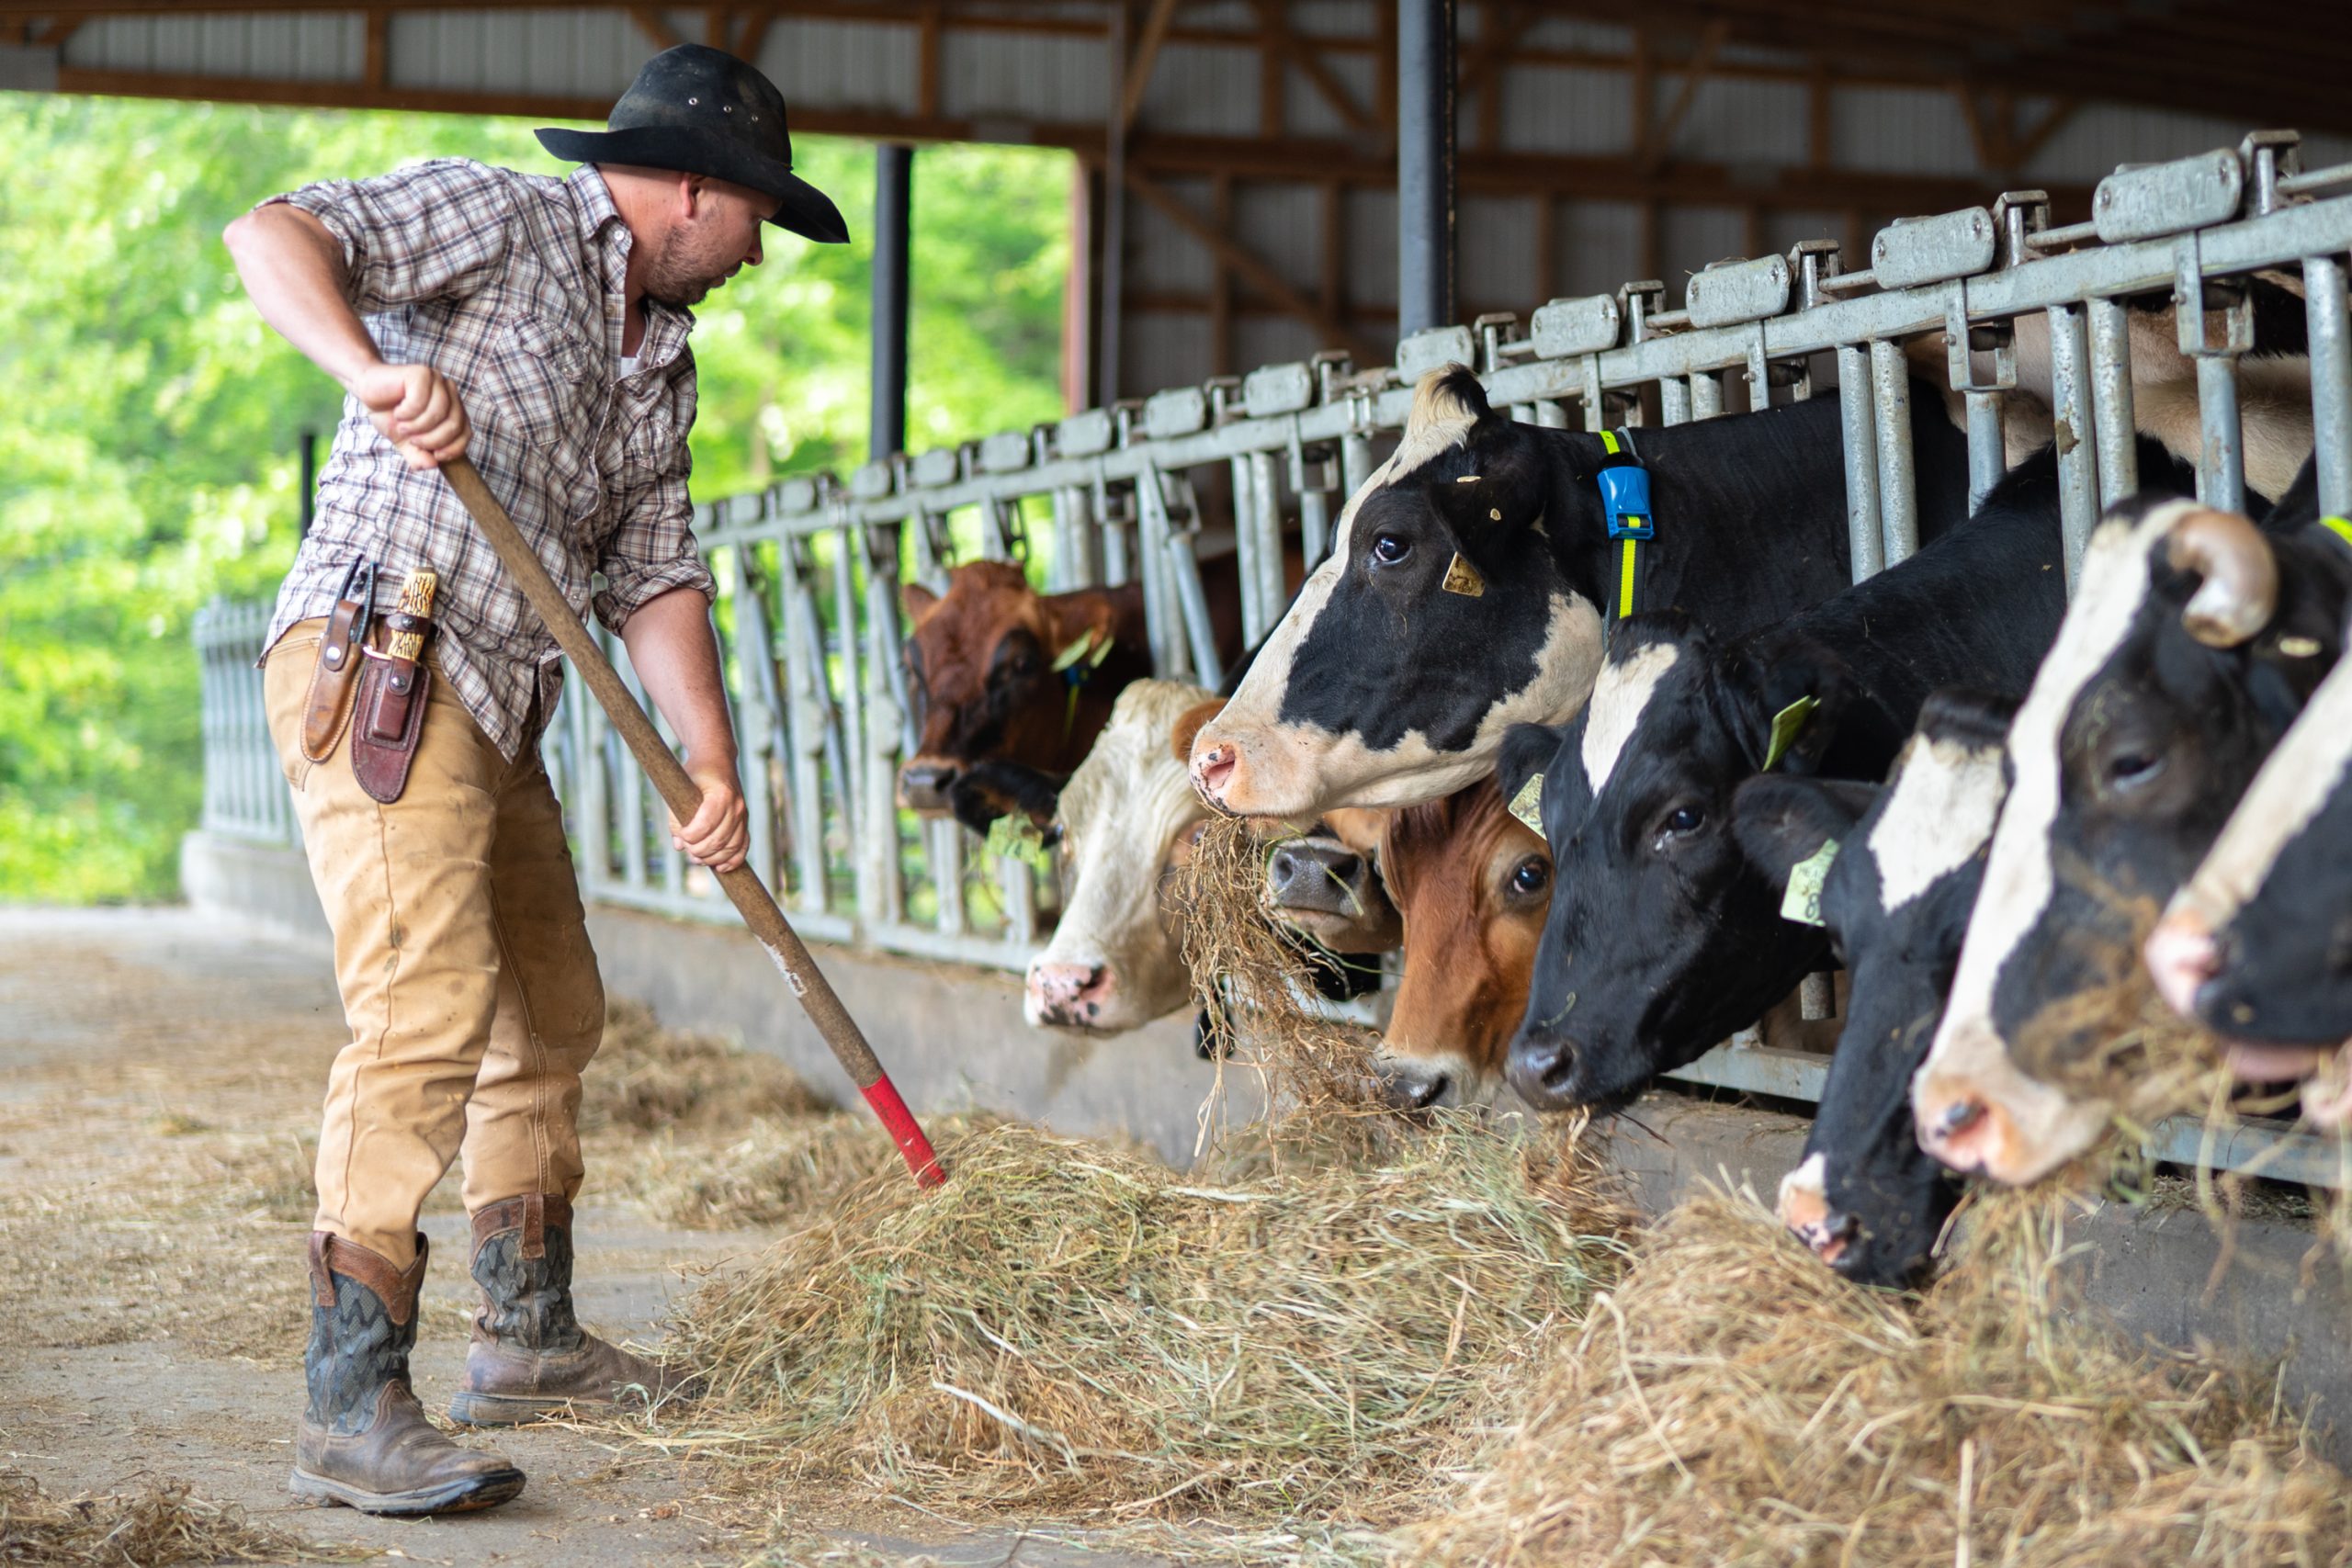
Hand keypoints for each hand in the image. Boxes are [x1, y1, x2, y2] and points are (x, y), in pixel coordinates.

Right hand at [352, 361, 468, 469]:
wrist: (366, 389)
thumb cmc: (388, 413)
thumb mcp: (405, 442)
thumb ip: (419, 455)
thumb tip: (432, 465)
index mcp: (452, 407)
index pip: (466, 433)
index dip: (454, 449)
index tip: (436, 456)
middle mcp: (449, 392)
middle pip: (454, 425)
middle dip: (432, 440)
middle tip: (412, 439)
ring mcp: (436, 380)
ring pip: (438, 413)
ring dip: (417, 426)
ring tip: (402, 426)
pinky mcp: (421, 373)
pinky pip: (421, 401)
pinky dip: (407, 413)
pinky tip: (398, 411)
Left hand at [670, 765, 748, 873]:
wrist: (718, 759)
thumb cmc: (696, 773)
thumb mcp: (680, 789)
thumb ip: (676, 818)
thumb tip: (679, 846)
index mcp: (721, 795)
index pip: (705, 826)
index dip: (690, 837)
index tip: (680, 836)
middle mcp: (736, 806)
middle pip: (718, 840)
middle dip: (699, 851)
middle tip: (687, 850)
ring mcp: (743, 815)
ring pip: (731, 847)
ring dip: (713, 858)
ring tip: (697, 859)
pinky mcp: (745, 822)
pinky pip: (743, 847)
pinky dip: (732, 860)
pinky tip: (720, 867)